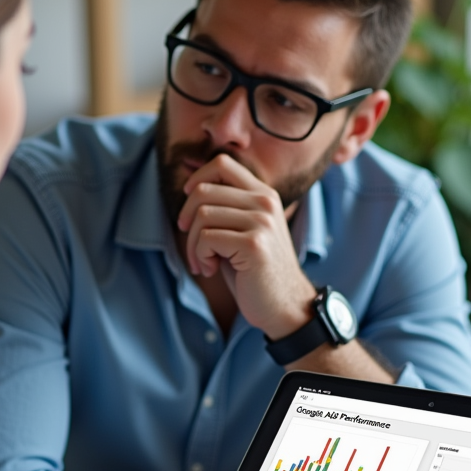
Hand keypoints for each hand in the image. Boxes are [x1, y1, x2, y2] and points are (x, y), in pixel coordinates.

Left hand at [177, 154, 315, 337]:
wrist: (283, 306)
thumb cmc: (255, 272)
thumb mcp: (243, 231)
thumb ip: (226, 209)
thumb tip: (190, 191)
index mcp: (264, 195)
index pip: (222, 163)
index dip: (197, 178)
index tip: (188, 201)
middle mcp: (265, 203)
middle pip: (204, 191)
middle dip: (187, 220)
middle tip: (193, 246)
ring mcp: (262, 222)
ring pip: (201, 215)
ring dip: (193, 244)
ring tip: (202, 262)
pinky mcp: (254, 244)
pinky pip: (206, 237)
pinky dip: (200, 256)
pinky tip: (210, 270)